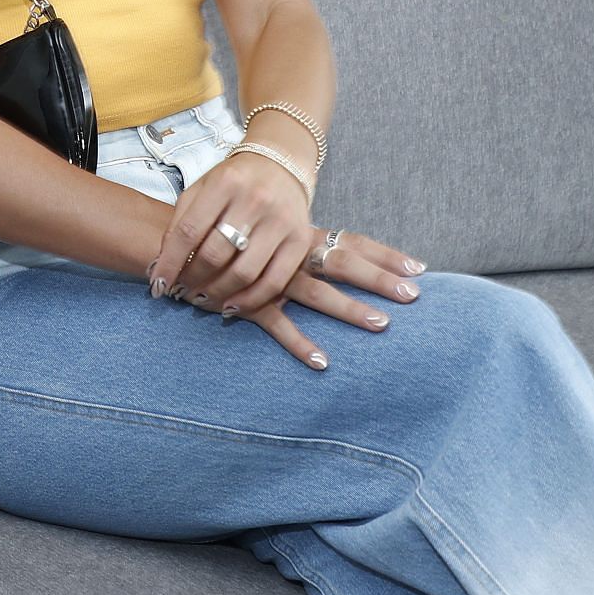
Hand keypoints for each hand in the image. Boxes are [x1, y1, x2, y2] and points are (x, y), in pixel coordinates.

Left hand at [147, 149, 313, 316]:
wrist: (282, 164)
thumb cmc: (233, 181)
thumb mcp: (201, 188)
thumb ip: (181, 221)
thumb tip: (163, 266)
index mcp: (224, 184)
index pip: (189, 231)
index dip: (170, 263)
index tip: (157, 284)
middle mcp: (255, 200)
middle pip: (216, 254)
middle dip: (193, 280)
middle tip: (182, 291)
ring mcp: (281, 221)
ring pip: (244, 273)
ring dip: (217, 294)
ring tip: (202, 299)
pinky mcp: (300, 240)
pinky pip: (274, 282)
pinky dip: (249, 301)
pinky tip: (230, 306)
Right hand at [158, 224, 426, 371]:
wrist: (173, 239)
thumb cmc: (220, 234)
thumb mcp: (258, 232)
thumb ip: (287, 242)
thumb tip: (330, 254)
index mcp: (298, 234)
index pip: (351, 242)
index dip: (385, 255)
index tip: (420, 267)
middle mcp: (289, 252)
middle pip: (344, 263)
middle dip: (380, 279)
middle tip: (415, 294)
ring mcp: (270, 277)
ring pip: (318, 293)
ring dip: (351, 309)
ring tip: (382, 325)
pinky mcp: (249, 300)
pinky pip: (278, 324)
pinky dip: (300, 344)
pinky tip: (322, 362)